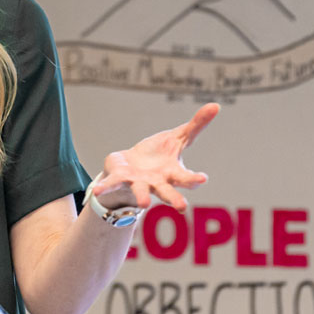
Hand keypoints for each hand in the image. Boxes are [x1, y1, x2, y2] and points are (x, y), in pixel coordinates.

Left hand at [92, 103, 218, 211]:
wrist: (132, 166)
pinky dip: (105, 187)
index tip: (203, 178)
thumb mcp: (178, 138)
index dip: (194, 179)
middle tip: (182, 207)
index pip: (186, 178)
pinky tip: (97, 191)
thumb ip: (196, 125)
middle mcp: (157, 182)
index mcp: (172, 173)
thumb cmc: (159, 156)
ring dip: (142, 197)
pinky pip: (112, 183)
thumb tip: (216, 105)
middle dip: (174, 199)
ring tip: (144, 204)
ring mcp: (138, 183)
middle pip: (167, 192)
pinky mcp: (120, 178)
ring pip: (141, 192)